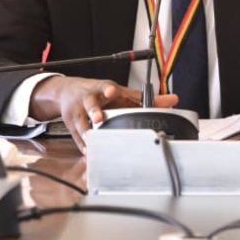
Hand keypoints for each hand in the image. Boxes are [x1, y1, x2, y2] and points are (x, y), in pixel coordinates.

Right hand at [29, 76, 178, 152]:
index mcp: (102, 89)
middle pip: (90, 104)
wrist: (68, 91)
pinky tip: (89, 152)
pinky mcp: (71, 123)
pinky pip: (77, 136)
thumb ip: (144, 97)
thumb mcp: (119, 91)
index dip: (108, 89)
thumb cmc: (98, 92)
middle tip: (98, 118)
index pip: (105, 87)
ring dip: (86, 132)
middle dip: (94, 111)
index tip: (111, 91)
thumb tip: (172, 99)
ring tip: (91, 140)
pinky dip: (83, 145)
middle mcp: (89, 98)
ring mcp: (78, 111)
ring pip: (81, 122)